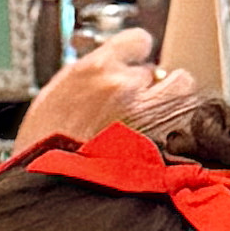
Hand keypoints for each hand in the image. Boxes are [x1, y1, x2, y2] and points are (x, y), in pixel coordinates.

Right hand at [9, 31, 189, 159]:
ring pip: (181, 87)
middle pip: (157, 69)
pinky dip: (176, 127)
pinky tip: (160, 141)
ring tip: (157, 117)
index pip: (136, 41)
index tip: (134, 62)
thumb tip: (103, 74)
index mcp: (94, 70)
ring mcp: (148, 113)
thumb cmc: (45, 151)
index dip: (136, 53)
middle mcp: (124, 86)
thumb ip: (85, 81)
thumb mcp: (52, 101)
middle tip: (139, 102)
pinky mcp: (165, 140)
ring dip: (172, 98)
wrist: (56, 189)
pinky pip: (184, 120)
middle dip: (150, 84)